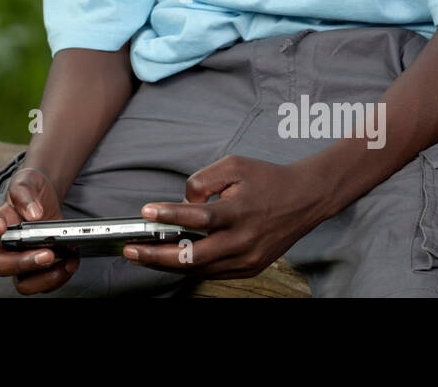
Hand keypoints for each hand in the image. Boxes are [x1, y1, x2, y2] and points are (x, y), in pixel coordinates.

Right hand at [0, 167, 80, 293]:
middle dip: (23, 263)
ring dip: (43, 279)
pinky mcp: (40, 269)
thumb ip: (25, 193)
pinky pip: (46, 285)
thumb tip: (33, 214)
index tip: (0, 227)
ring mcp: (22, 260)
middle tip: (46, 253)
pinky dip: (61, 277)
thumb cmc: (32, 192)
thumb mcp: (28, 181)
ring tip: (62, 262)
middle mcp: (6, 247)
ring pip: (22, 284)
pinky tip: (72, 260)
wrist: (47, 200)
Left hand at [123, 155, 327, 278]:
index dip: (170, 215)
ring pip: (200, 270)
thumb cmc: (266, 179)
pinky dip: (190, 267)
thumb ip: (202, 181)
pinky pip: (213, 272)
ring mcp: (248, 259)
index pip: (199, 217)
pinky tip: (169, 259)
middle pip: (194, 256)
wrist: (306, 198)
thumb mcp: (233, 165)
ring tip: (143, 256)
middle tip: (131, 250)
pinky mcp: (250, 268)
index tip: (146, 212)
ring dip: (169, 265)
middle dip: (157, 255)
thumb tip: (181, 204)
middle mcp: (244, 240)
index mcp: (240, 212)